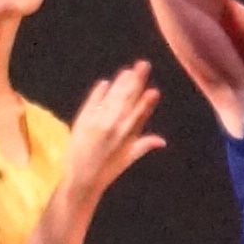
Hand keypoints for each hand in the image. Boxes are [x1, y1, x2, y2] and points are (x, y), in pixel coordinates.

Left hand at [60, 60, 169, 199]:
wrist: (80, 179)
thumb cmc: (106, 170)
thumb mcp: (128, 158)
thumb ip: (144, 145)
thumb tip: (163, 141)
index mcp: (127, 137)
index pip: (140, 115)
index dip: (147, 103)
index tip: (154, 91)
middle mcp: (113, 128)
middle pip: (126, 100)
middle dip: (136, 81)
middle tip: (143, 64)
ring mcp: (97, 123)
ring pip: (111, 98)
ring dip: (120, 83)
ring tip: (127, 71)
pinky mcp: (83, 121)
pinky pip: (92, 102)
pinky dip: (99, 93)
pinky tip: (105, 82)